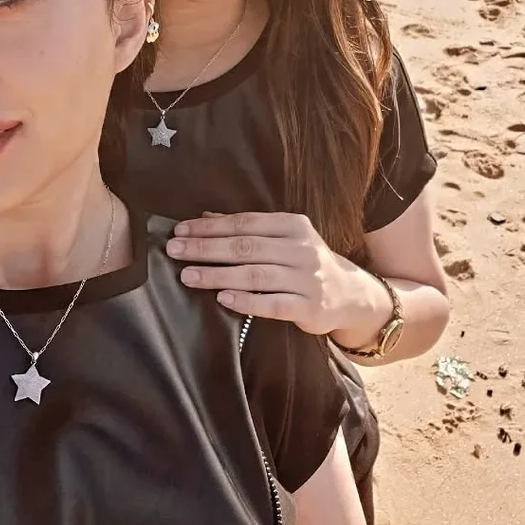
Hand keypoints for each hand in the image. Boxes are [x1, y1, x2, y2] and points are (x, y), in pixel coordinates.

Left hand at [166, 212, 385, 336]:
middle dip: (206, 248)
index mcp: (293, 226)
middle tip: (174, 250)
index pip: (244, 223)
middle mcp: (301, 248)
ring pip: (255, 275)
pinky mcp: (310, 307)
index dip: (210, 227)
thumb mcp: (283, 239)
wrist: (350, 294)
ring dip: (218, 275)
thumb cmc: (305, 263)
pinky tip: (223, 299)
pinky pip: (273, 304)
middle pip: (245, 247)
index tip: (180, 231)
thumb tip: (203, 218)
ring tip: (188, 276)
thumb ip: (247, 228)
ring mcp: (307, 278)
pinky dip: (247, 301)